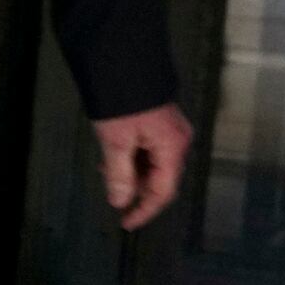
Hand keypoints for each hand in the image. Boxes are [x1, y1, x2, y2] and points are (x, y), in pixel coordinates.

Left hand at [94, 101, 192, 230]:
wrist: (123, 62)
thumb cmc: (122, 99)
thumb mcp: (115, 140)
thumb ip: (119, 174)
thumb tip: (120, 201)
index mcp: (173, 146)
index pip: (163, 191)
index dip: (145, 210)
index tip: (126, 223)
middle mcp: (177, 141)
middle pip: (160, 179)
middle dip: (136, 189)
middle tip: (111, 192)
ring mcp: (170, 132)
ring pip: (153, 166)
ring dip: (131, 173)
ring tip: (107, 169)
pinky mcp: (159, 124)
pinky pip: (149, 151)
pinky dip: (131, 159)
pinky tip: (113, 157)